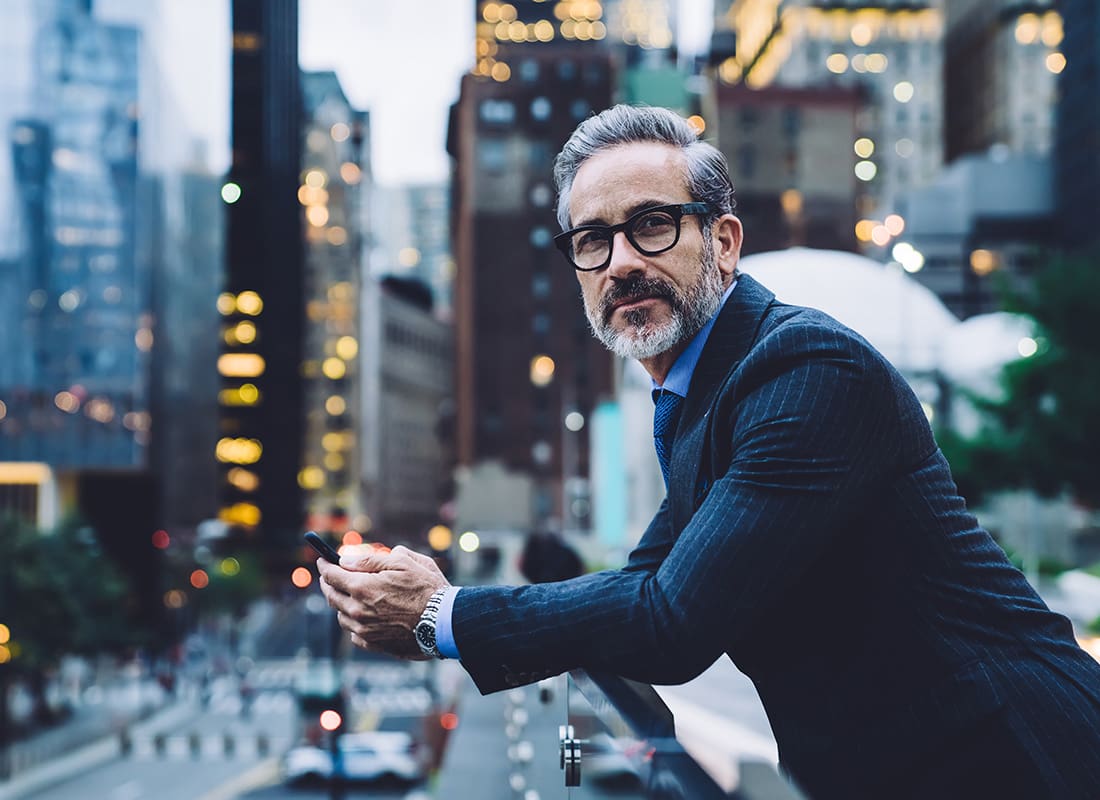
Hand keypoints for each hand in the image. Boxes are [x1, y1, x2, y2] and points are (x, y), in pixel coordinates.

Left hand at [317, 544, 450, 659]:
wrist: (445, 623)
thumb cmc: (428, 589)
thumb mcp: (403, 562)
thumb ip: (371, 559)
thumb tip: (347, 560)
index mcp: (362, 588)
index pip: (331, 575)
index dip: (325, 565)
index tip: (323, 559)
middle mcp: (358, 611)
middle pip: (331, 596)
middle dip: (328, 583)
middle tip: (329, 576)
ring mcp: (364, 630)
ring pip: (341, 616)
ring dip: (341, 604)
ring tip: (349, 595)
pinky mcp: (374, 644)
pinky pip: (354, 634)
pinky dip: (354, 623)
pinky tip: (363, 616)